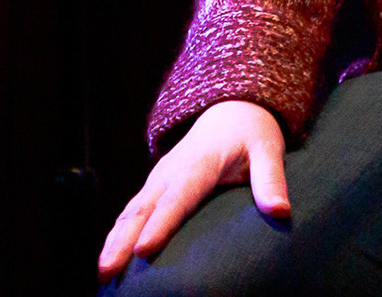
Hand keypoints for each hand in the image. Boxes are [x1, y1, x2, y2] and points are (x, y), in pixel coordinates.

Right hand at [97, 99, 289, 280]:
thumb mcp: (267, 149)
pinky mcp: (154, 186)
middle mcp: (171, 171)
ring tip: (100, 273)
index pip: (177, 198)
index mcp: (199, 163)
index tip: (143, 250)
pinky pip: (130, 211)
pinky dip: (116, 234)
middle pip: (143, 208)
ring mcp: (158, 178)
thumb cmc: (251, 133)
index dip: (160, 224)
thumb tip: (281, 212)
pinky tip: (108, 259)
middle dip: (122, 240)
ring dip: (113, 241)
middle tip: (105, 271)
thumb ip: (271, 180)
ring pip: (130, 211)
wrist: (231, 109)